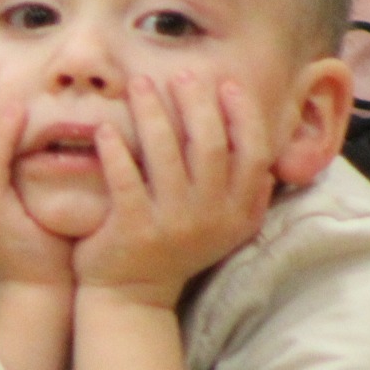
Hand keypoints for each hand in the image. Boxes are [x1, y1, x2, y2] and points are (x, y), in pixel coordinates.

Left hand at [73, 75, 276, 309]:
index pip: (255, 153)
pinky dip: (115, 149)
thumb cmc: (177, 246)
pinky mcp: (134, 230)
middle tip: (180, 73)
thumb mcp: (224, 225)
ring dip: (152, 112)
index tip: (227, 83)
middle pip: (211, 146)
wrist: (133, 296)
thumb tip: (265, 142)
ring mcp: (173, 226)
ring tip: (139, 84)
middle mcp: (212, 218)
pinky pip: (125, 179)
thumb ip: (248, 191)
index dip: (243, 115)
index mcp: (240, 213)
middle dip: (196, 102)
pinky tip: (105, 128)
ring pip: (166, 154)